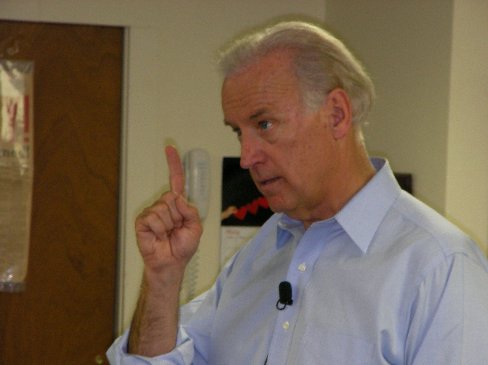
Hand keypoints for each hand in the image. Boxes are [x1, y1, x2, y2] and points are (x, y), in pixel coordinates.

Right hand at [135, 146, 202, 274]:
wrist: (171, 264)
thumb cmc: (182, 247)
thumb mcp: (196, 228)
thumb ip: (191, 210)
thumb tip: (177, 198)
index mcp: (177, 204)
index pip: (175, 180)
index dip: (174, 164)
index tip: (169, 147)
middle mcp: (163, 205)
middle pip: (172, 197)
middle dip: (178, 215)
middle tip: (176, 229)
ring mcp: (151, 212)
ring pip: (163, 208)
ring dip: (169, 224)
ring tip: (167, 235)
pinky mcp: (142, 221)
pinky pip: (153, 217)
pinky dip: (159, 229)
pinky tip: (158, 236)